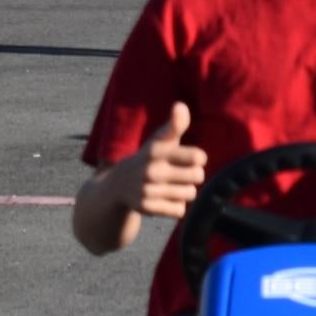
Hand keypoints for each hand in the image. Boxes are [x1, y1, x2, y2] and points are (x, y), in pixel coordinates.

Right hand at [121, 104, 205, 220]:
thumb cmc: (149, 158)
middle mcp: (151, 170)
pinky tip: (164, 199)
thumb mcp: (159, 140)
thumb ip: (174, 125)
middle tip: (180, 173)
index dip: (198, 158)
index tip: (190, 158)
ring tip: (171, 185)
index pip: (198, 157)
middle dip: (193, 175)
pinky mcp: (147, 208)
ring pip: (190, 194)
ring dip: (185, 191)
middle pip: (197, 176)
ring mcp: (148, 190)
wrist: (118, 185)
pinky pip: (179, 210)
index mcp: (156, 150)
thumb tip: (181, 106)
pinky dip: (176, 206)